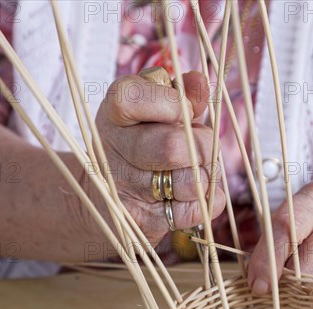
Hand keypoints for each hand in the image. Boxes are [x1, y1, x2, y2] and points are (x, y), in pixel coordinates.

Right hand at [93, 71, 225, 244]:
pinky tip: (194, 195)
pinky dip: (206, 203)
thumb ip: (182, 93)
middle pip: (171, 147)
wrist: (106, 197)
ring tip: (198, 170)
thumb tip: (200, 83)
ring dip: (206, 176)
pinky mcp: (138, 220)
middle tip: (203, 147)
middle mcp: (112, 147)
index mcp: (115, 111)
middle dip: (203, 146)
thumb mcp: (158, 110)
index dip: (174, 103)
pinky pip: (190, 212)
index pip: (138, 98)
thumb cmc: (144, 141)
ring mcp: (122, 186)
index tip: (184, 111)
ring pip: (188, 182)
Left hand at [247, 181, 312, 308]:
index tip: (257, 285)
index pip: (288, 226)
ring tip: (305, 294)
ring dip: (310, 302)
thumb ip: (276, 239)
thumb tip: (256, 281)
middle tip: (279, 294)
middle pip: (308, 268)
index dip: (268, 259)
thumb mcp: (299, 213)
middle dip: (287, 287)